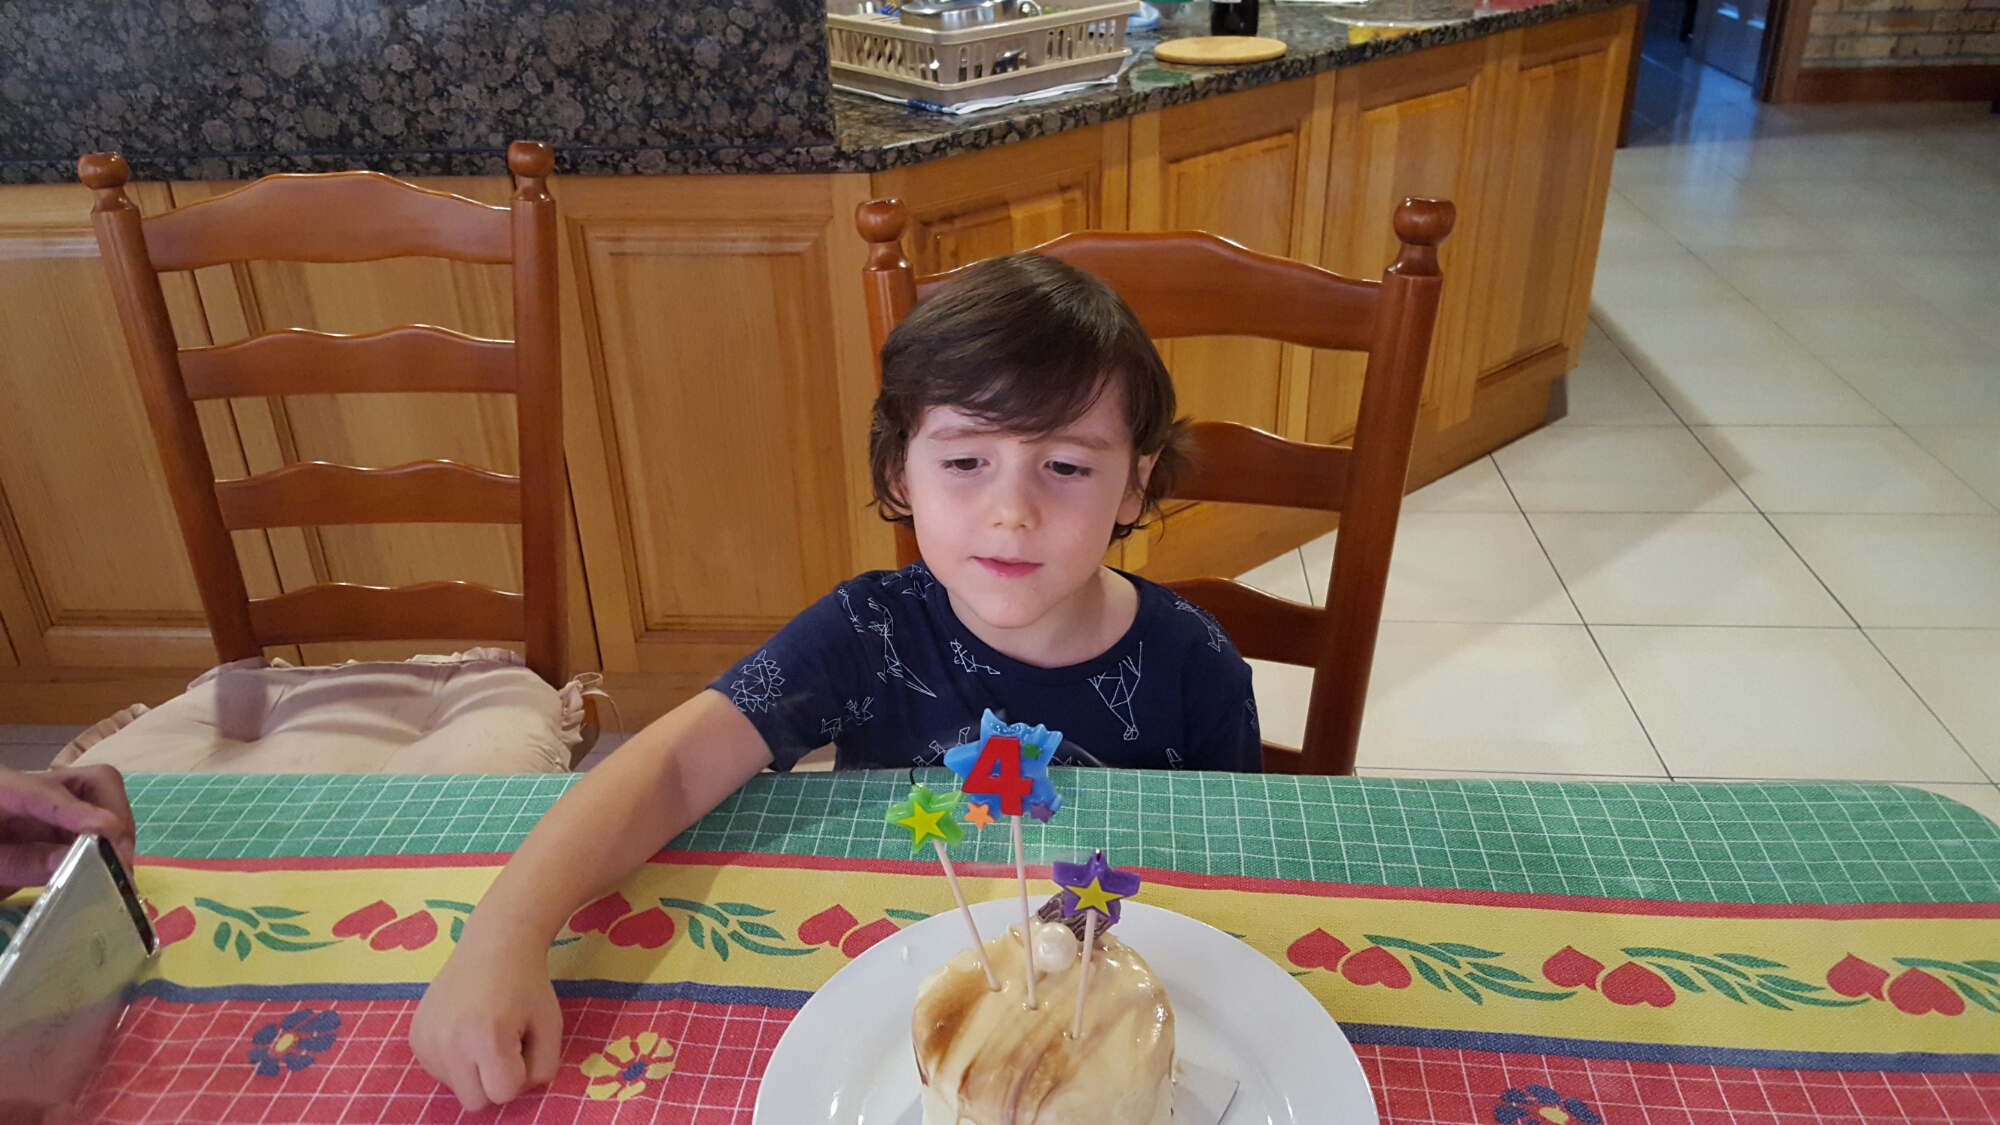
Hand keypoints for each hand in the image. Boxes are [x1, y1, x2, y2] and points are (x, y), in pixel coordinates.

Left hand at [0, 765, 135, 894]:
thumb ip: (20, 863)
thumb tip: (71, 864)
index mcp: (2, 791)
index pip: (45, 793)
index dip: (79, 813)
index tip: (106, 836)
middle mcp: (35, 787)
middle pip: (94, 781)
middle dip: (115, 815)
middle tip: (120, 857)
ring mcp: (53, 801)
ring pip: (104, 797)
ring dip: (119, 830)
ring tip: (119, 868)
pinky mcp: (62, 819)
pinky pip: (97, 821)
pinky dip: (111, 842)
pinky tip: (110, 868)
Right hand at [410, 932, 562, 1111]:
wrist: (493, 945)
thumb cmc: (528, 985)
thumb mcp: (551, 1028)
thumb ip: (542, 1071)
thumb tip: (514, 1092)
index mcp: (486, 1037)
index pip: (503, 1094)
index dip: (519, 1073)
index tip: (522, 1043)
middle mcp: (449, 1042)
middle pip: (475, 1102)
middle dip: (494, 1081)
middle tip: (504, 1044)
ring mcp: (426, 1040)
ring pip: (456, 1089)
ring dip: (474, 1072)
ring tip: (484, 1033)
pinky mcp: (415, 1038)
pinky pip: (439, 1072)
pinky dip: (456, 1061)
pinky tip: (466, 1030)